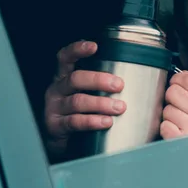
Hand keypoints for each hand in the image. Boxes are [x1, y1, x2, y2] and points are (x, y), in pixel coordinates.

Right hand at [44, 40, 125, 158]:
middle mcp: (57, 89)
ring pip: (78, 101)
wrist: (62, 141)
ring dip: (101, 103)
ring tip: (119, 107)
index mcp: (64, 77)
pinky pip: (75, 122)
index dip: (77, 50)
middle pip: (76, 79)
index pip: (65, 58)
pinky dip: (93, 121)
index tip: (94, 46)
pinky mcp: (56, 126)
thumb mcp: (85, 92)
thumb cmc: (80, 111)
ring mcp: (54, 107)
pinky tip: (106, 122)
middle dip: (99, 80)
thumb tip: (133, 76)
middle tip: (119, 85)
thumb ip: (100, 83)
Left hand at [160, 71, 187, 139]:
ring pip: (167, 109)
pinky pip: (164, 125)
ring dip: (169, 116)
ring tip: (179, 123)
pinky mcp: (181, 142)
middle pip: (174, 91)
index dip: (178, 79)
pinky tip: (176, 133)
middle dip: (171, 99)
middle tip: (179, 109)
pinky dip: (166, 129)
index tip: (177, 85)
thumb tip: (178, 75)